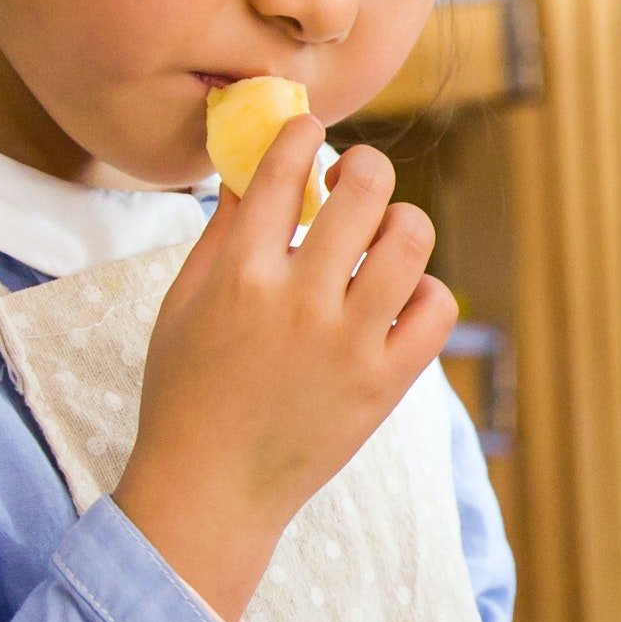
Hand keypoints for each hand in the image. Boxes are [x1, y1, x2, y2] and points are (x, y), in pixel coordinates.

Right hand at [113, 138, 455, 621]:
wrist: (210, 490)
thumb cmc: (185, 391)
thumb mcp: (182, 303)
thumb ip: (221, 231)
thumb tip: (250, 164)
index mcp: (240, 274)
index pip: (283, 170)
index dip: (302, 134)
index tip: (308, 131)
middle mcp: (300, 302)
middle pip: (365, 191)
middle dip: (365, 169)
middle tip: (356, 182)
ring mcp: (349, 344)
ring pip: (412, 242)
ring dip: (403, 223)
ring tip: (384, 238)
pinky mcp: (384, 385)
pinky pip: (438, 310)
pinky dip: (428, 291)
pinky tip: (401, 296)